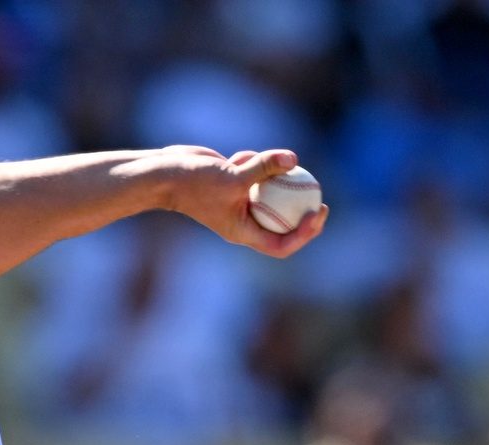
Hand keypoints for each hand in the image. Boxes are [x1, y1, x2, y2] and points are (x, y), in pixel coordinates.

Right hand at [155, 146, 328, 258]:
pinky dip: (254, 162)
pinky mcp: (236, 184)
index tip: (318, 213)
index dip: (305, 234)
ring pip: (270, 194)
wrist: (167, 174)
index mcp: (244, 232)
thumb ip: (264, 167)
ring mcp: (240, 203)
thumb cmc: (196, 182)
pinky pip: (256, 175)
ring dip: (272, 176)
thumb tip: (294, 159)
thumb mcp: (233, 175)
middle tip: (321, 197)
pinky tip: (238, 157)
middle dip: (304, 212)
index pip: (282, 244)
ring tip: (261, 163)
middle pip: (284, 224)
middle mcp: (245, 221)